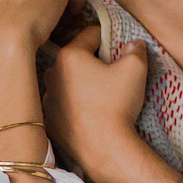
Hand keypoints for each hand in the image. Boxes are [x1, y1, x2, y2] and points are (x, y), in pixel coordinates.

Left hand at [42, 26, 148, 182]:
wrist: (103, 149)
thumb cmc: (116, 105)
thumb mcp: (135, 70)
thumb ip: (135, 50)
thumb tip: (135, 44)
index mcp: (69, 55)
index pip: (90, 34)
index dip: (108, 37)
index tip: (119, 48)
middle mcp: (51, 73)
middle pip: (77, 57)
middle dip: (93, 61)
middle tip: (112, 73)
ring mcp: (47, 99)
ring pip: (68, 81)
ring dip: (82, 83)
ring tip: (101, 96)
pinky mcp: (49, 120)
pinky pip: (63, 104)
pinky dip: (75, 104)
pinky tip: (90, 113)